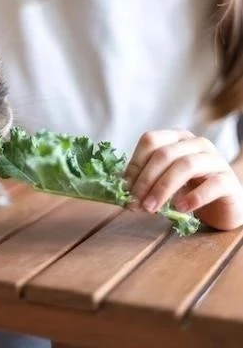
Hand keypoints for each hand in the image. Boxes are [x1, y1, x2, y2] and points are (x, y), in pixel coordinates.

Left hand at [124, 129, 242, 230]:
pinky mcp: (229, 181)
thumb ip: (145, 180)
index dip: (134, 163)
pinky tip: (180, 209)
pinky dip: (193, 197)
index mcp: (177, 138)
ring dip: (163, 188)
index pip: (151, 140)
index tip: (124, 188)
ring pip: (185, 165)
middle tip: (135, 203)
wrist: (224, 206)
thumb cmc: (189, 191)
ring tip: (151, 208)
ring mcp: (215, 159)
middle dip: (146, 180)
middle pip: (165, 154)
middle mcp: (196, 143)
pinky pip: (211, 184)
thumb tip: (117, 186)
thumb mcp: (164, 182)